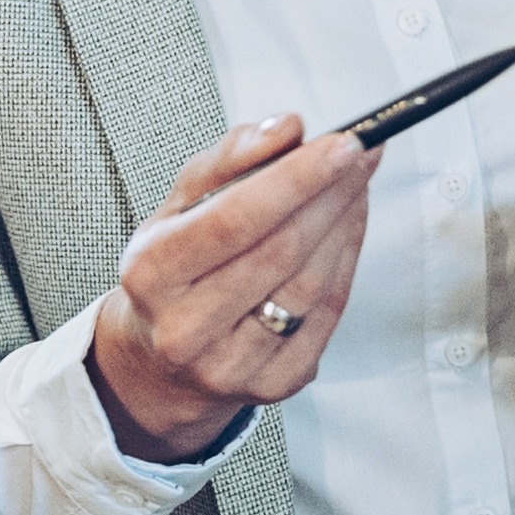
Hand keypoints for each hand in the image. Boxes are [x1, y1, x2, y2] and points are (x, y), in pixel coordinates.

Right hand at [88, 117, 378, 460]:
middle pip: (281, 251)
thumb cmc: (176, 269)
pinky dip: (347, 263)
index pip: (235, 219)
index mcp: (152, 275)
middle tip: (363, 150)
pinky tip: (349, 227)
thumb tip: (288, 129)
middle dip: (332, 193)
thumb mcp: (179, 205)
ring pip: (311, 285)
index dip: (297, 178)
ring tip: (357, 182)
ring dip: (345, 224)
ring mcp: (231, 365)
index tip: (343, 141)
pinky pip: (328, 315)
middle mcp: (185, 329)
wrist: (161, 360)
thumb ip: (230, 159)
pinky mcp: (274, 385)